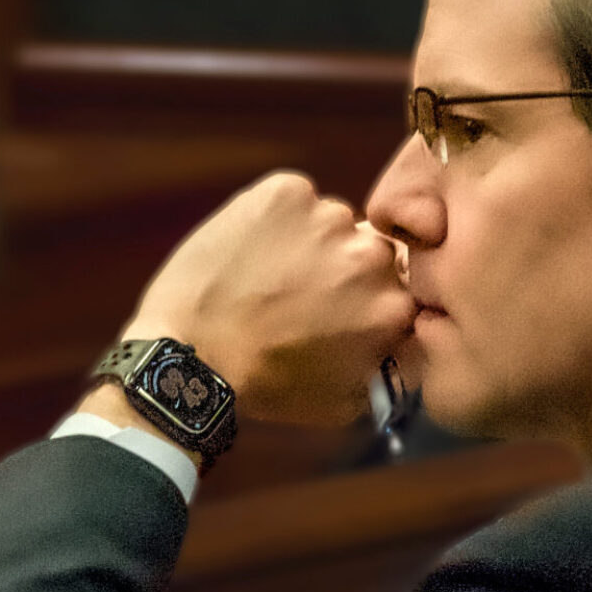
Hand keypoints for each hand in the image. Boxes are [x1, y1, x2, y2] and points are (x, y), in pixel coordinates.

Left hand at [118, 172, 415, 424]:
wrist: (191, 358)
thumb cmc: (266, 386)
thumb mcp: (346, 400)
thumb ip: (386, 367)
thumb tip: (398, 347)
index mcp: (393, 305)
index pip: (400, 288)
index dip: (370, 298)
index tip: (343, 309)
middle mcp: (370, 254)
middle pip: (369, 248)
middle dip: (344, 268)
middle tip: (302, 292)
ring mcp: (327, 217)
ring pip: (330, 222)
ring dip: (309, 241)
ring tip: (267, 274)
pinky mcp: (285, 192)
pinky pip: (292, 198)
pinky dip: (275, 218)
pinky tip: (249, 252)